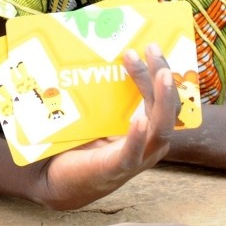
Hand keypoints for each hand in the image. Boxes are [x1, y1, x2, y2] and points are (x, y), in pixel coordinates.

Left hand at [37, 45, 179, 209]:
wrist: (56, 179)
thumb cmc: (81, 144)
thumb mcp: (99, 115)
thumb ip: (106, 93)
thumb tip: (98, 51)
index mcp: (149, 129)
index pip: (165, 97)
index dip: (161, 70)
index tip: (149, 46)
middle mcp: (150, 144)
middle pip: (168, 108)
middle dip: (162, 76)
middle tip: (150, 49)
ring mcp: (137, 158)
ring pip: (160, 128)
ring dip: (161, 100)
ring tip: (159, 74)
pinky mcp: (115, 169)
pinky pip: (132, 153)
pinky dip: (137, 136)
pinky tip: (138, 119)